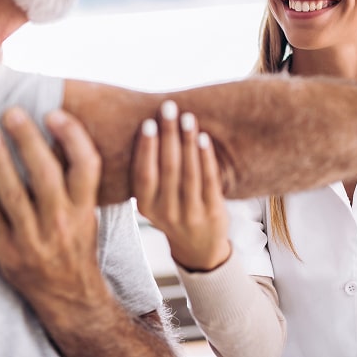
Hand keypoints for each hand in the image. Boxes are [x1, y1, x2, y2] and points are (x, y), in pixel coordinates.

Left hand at [0, 107, 109, 329]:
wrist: (69, 295)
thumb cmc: (77, 244)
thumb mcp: (88, 212)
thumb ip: (77, 181)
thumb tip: (57, 135)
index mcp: (85, 209)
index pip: (86, 166)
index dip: (72, 137)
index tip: (54, 113)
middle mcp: (62, 222)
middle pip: (46, 174)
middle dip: (28, 141)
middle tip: (12, 112)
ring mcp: (34, 238)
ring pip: (15, 193)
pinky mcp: (7, 251)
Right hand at [132, 100, 230, 271]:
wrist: (198, 249)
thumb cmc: (172, 211)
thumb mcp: (153, 200)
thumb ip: (149, 174)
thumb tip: (147, 127)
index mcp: (146, 206)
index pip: (143, 175)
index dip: (146, 148)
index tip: (148, 122)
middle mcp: (166, 212)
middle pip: (167, 168)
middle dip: (168, 134)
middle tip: (169, 107)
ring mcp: (190, 214)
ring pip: (189, 173)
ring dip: (187, 141)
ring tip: (187, 117)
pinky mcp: (212, 212)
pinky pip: (209, 181)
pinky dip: (206, 158)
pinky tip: (204, 138)